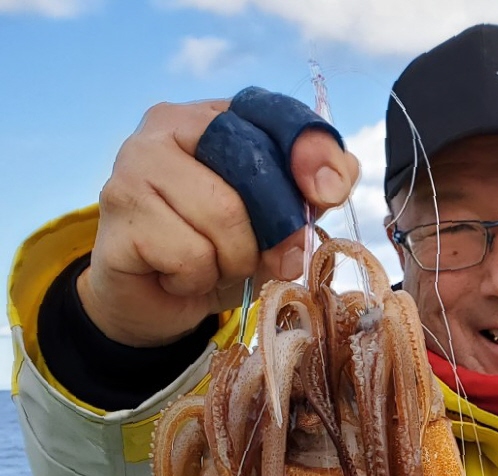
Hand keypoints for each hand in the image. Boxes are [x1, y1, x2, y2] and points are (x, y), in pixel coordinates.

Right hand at [79, 97, 359, 347]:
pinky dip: (197, 280)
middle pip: (253, 167)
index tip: (328, 192)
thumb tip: (341, 176)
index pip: (271, 112)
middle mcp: (167, 125)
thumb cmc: (216, 255)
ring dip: (232, 262)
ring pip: (224, 217)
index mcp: (212, 117)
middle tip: (258, 256)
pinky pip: (191, 255)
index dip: (310, 149)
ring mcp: (134, 163)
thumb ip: (308, 199)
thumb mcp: (274, 228)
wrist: (152, 303)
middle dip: (271, 229)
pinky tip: (176, 275)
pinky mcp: (118, 212)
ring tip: (209, 265)